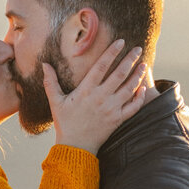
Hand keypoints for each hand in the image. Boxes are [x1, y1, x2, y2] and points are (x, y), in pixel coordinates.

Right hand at [46, 39, 148, 153]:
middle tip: (138, 49)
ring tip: (144, 65)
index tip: (121, 42)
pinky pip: (133, 107)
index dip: (112, 52)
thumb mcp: (55, 102)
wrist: (75, 146)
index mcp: (86, 91)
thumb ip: (51, 82)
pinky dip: (140, 97)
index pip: (101, 66)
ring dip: (138, 76)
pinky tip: (143, 88)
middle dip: (130, 60)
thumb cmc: (65, 123)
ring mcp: (111, 109)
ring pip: (129, 89)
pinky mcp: (118, 120)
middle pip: (119, 74)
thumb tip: (44, 64)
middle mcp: (100, 98)